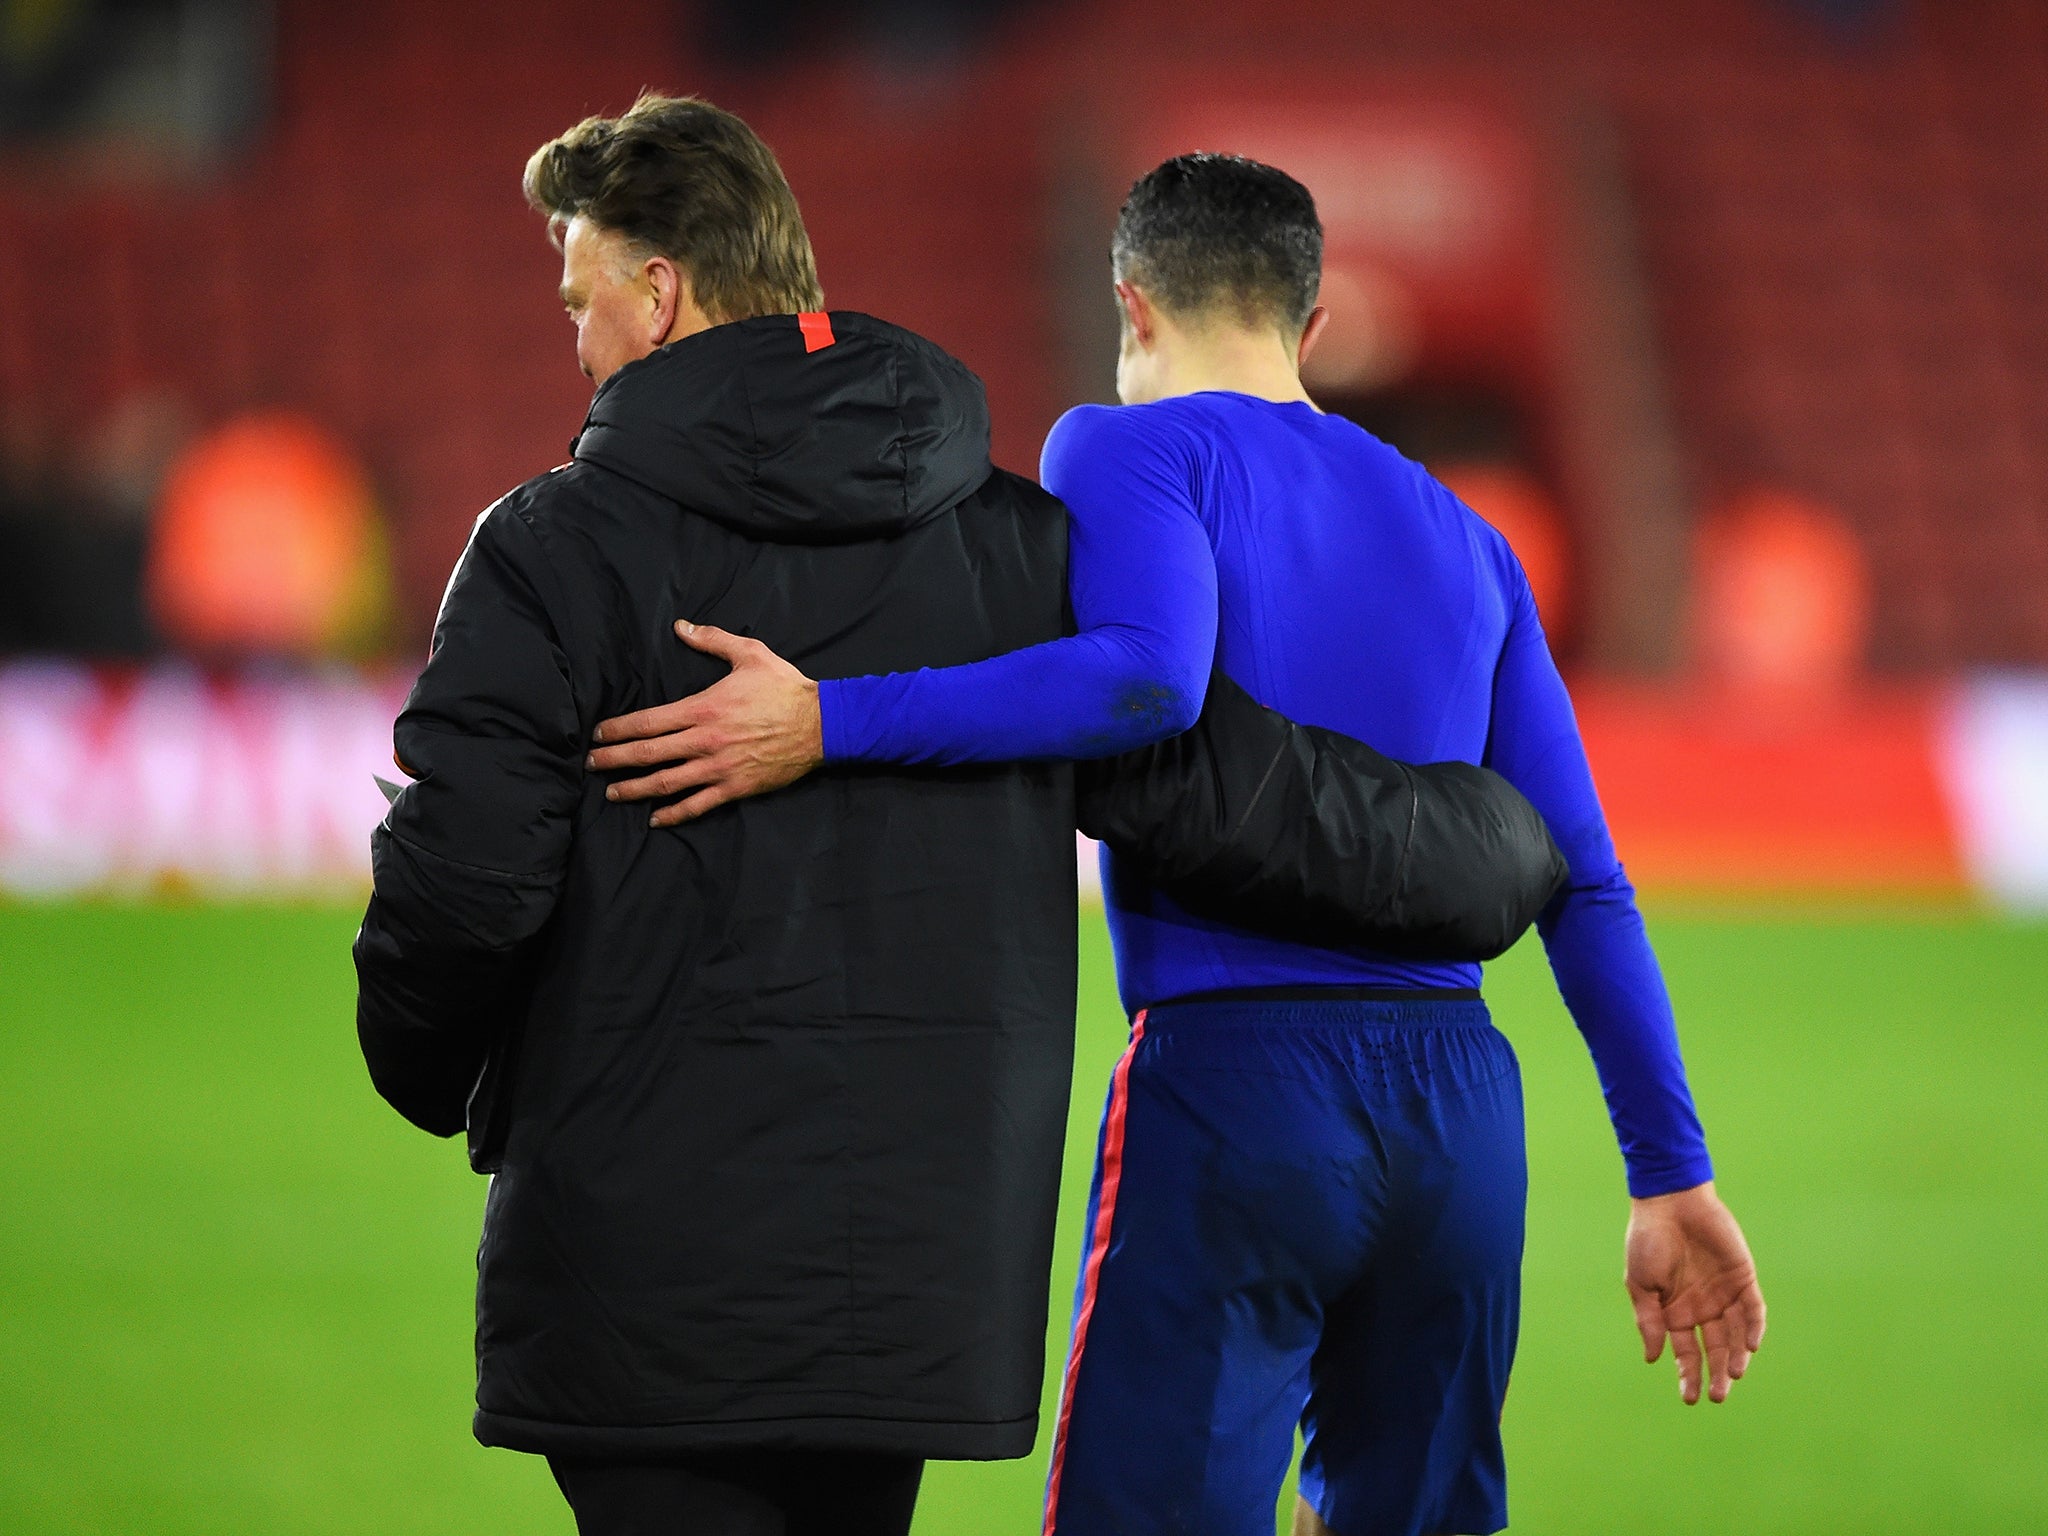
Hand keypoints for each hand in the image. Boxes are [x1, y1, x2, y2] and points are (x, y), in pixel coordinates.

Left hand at [586, 621, 822, 826]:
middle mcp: (704, 741)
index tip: (598, 734)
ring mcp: (719, 767)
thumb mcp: (750, 653)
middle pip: (649, 754)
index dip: (619, 730)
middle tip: (591, 764)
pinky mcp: (736, 787)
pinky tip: (656, 819)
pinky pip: (698, 805)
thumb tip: (681, 626)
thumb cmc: (784, 687)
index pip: (649, 721)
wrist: (822, 724)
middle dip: (615, 760)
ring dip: (635, 789)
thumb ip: (712, 640)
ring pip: (667, 783)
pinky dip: (675, 814)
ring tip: (612, 794)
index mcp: (703, 708)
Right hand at [1624, 1181, 1765, 1404]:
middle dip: (1716, 1374)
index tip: (1690, 1398)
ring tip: (1734, 1375)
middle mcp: (1702, 1308)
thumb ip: (1648, 1321)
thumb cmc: (1648, 1241)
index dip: (1688, 1375)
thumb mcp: (1640, 1284)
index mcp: (1676, 1312)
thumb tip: (1652, 1358)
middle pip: (1714, 1349)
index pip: (1686, 1352)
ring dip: (1736, 1357)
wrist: (1670, 1202)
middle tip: (1718, 1396)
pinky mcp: (1743, 1278)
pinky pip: (1753, 1309)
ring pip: (1736, 1335)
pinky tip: (1750, 1345)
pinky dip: (1753, 1328)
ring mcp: (1724, 1294)